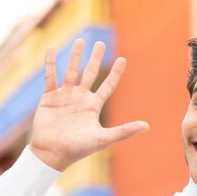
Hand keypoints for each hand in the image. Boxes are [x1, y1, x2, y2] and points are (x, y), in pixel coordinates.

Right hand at [29, 39, 148, 170]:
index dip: (115, 73)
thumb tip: (147, 126)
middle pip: (90, 73)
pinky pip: (50, 77)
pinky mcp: (49, 97)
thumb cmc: (78, 149)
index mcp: (93, 106)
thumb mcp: (103, 139)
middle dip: (95, 58)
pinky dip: (50, 63)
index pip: (108, 86)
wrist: (52, 154)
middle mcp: (80, 98)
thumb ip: (124, 131)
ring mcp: (64, 97)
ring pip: (70, 71)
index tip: (122, 59)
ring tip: (80, 41)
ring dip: (75, 56)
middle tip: (100, 43)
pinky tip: (51, 49)